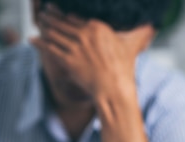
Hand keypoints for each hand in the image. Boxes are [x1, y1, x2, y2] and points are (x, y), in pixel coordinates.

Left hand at [30, 5, 154, 100]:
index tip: (59, 8)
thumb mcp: (133, 45)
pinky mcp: (67, 60)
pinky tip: (31, 39)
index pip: (77, 15)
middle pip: (63, 21)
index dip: (65, 11)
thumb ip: (141, 32)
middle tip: (44, 12)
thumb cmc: (124, 69)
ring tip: (38, 22)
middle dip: (51, 16)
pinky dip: (39, 43)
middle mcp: (85, 34)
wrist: (114, 89)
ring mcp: (75, 47)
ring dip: (44, 26)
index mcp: (99, 27)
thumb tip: (152, 25)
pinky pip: (49, 48)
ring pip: (54, 32)